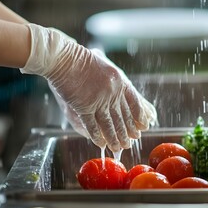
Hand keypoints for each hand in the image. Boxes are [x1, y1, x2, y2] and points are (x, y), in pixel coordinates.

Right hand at [21, 24, 156, 151]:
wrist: (64, 59)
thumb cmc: (82, 60)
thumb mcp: (105, 66)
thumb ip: (115, 82)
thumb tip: (123, 97)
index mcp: (120, 81)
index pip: (134, 103)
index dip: (139, 116)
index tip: (143, 126)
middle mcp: (112, 92)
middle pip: (123, 117)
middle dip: (128, 132)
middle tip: (131, 142)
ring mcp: (98, 100)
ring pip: (110, 125)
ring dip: (115, 139)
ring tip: (119, 148)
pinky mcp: (84, 107)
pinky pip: (93, 126)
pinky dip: (97, 137)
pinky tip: (101, 144)